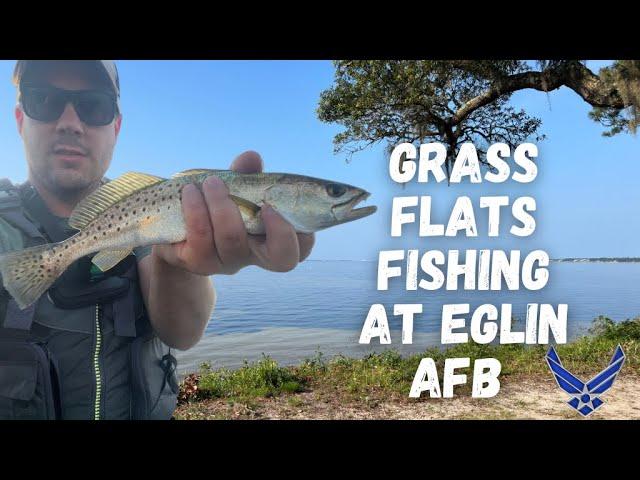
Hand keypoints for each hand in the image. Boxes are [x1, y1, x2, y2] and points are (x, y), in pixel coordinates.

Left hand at [152, 151, 314, 274]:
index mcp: (271, 237)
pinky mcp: (199, 262)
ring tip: (210, 182)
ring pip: (233, 239)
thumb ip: (246, 175)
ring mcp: (227, 263)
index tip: (274, 207)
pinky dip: (195, 210)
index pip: (300, 249)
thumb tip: (252, 158)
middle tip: (259, 202)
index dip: (299, 235)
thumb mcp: (234, 187)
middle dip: (277, 230)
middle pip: (281, 259)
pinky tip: (189, 192)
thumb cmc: (215, 203)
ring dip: (222, 204)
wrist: (175, 225)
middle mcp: (254, 255)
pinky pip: (201, 238)